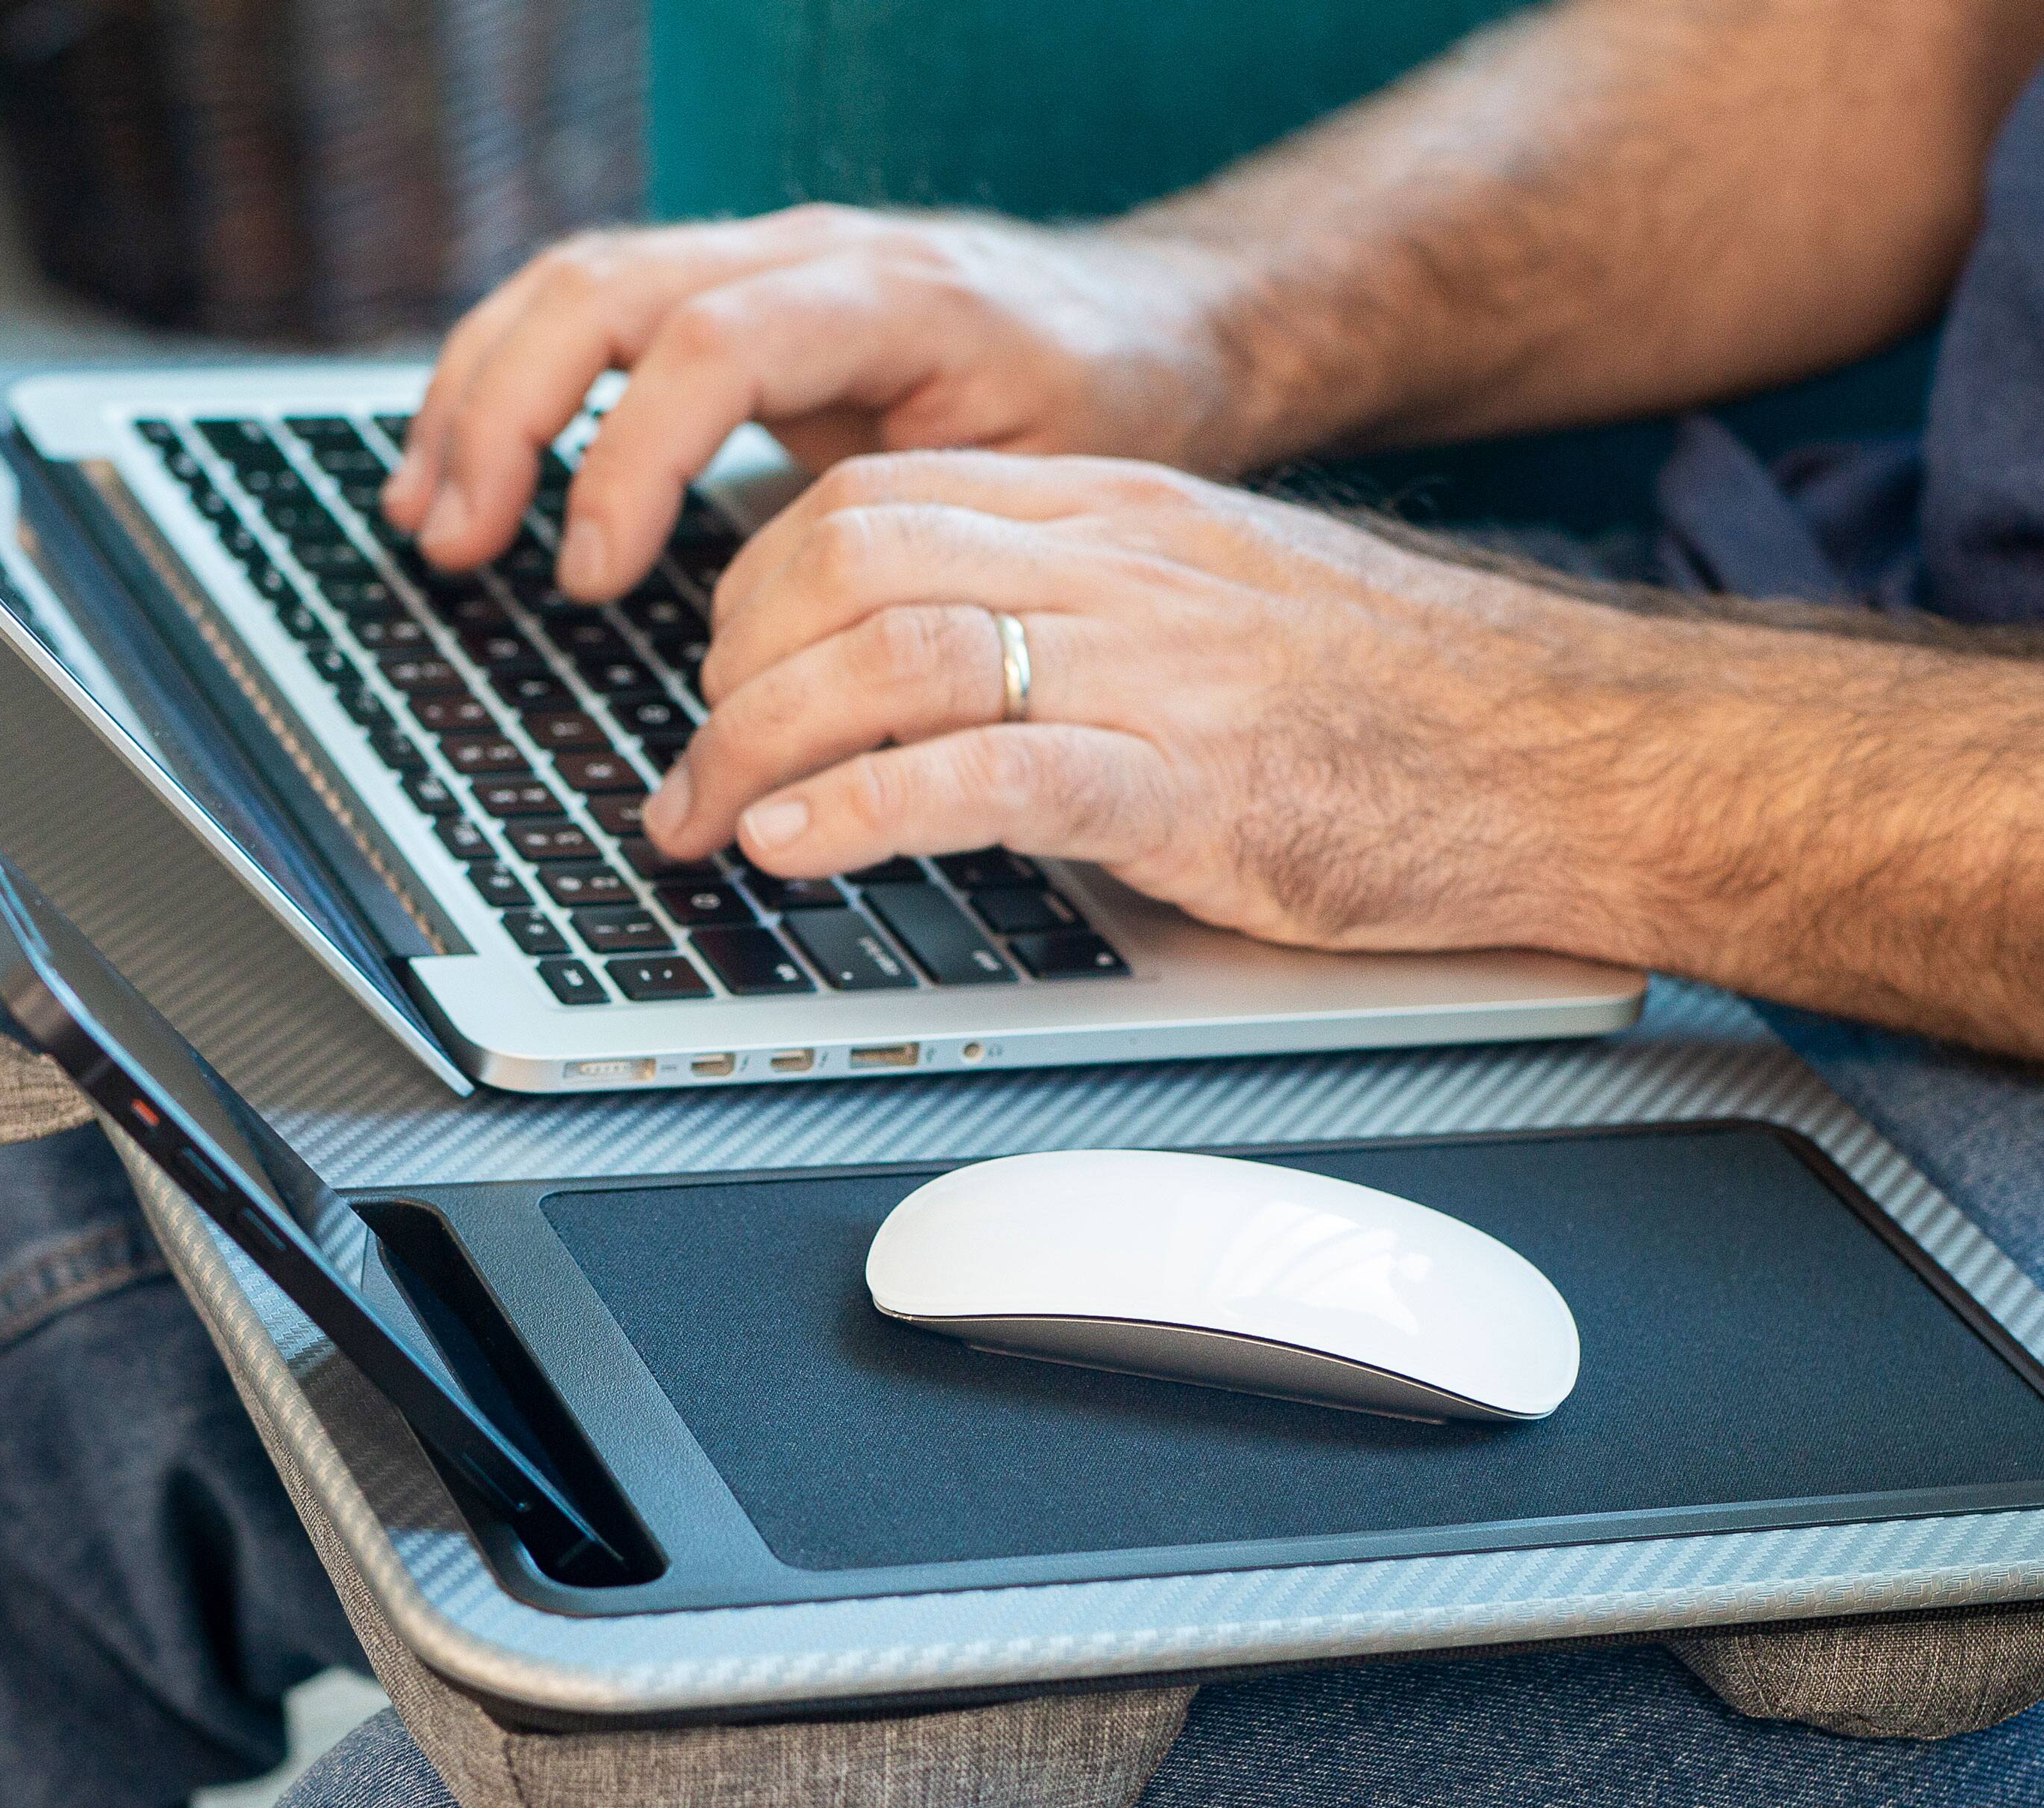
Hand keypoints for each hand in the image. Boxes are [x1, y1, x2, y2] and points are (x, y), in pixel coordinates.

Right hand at [381, 206, 1261, 600]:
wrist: (1151, 324)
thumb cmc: (1106, 412)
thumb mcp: (1045, 480)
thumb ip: (922, 535)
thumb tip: (802, 648)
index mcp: (888, 296)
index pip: (713, 344)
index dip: (630, 458)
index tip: (591, 579)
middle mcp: (807, 254)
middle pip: (606, 287)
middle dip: (506, 415)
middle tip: (453, 541)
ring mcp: (763, 262)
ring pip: (577, 285)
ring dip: (481, 395)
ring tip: (426, 513)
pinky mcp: (738, 296)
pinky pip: (598, 311)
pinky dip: (518, 385)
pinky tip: (473, 466)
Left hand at [644, 451, 1669, 961]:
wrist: (1575, 752)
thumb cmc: (1401, 708)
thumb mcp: (1217, 625)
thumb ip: (1084, 628)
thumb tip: (942, 697)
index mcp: (1121, 517)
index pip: (878, 502)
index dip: (757, 592)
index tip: (721, 682)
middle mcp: (1122, 567)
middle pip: (851, 560)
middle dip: (728, 672)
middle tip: (686, 777)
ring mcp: (1157, 671)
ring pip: (895, 657)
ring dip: (763, 750)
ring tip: (709, 829)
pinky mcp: (1193, 787)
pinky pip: (990, 773)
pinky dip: (866, 811)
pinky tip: (799, 850)